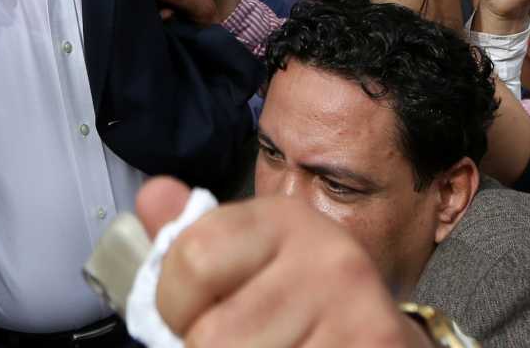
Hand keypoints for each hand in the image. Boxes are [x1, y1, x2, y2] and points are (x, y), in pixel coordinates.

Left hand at [135, 178, 426, 346]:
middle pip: (211, 335)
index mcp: (284, 218)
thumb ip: (192, 238)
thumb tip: (152, 196)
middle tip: (237, 341)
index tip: (189, 315)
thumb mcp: (249, 257)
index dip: (174, 305)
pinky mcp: (374, 346)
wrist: (377, 338)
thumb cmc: (300, 302)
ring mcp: (356, 308)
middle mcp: (327, 255)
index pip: (191, 259)